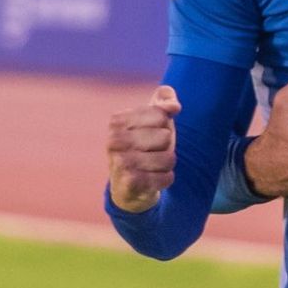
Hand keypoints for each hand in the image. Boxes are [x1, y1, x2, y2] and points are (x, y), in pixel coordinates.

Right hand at [106, 85, 180, 212]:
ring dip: (167, 164)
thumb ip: (165, 101)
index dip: (164, 125)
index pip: (161, 115)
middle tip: (150, 153)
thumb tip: (174, 107)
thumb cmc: (146, 145)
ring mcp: (120, 162)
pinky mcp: (131, 183)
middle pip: (166, 137)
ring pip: (169, 158)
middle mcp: (114, 140)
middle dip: (165, 146)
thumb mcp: (155, 118)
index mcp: (117, 121)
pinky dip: (166, 179)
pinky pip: (166, 177)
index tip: (151, 133)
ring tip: (153, 167)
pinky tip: (154, 179)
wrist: (129, 186)